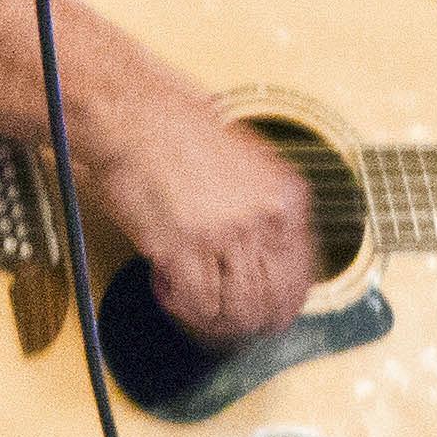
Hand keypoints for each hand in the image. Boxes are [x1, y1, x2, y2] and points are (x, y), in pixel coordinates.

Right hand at [86, 58, 317, 343]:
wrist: (133, 113)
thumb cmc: (180, 128)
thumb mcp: (250, 163)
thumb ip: (267, 210)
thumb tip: (273, 259)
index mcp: (287, 198)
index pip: (303, 278)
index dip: (282, 305)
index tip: (266, 312)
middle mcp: (264, 219)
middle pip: (275, 304)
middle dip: (252, 322)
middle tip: (230, 320)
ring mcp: (226, 236)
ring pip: (239, 313)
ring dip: (216, 319)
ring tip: (196, 302)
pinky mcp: (184, 249)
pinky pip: (198, 306)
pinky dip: (182, 306)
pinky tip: (169, 285)